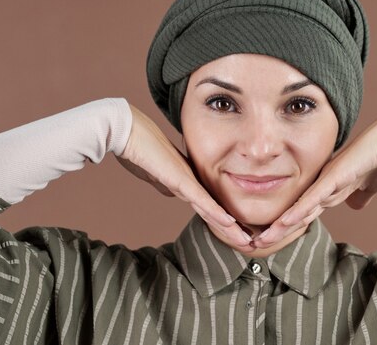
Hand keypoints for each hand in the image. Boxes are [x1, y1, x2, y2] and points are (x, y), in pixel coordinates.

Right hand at [116, 104, 253, 251]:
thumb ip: (164, 181)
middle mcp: (191, 182)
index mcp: (186, 181)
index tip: (235, 233)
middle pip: (215, 210)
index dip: (221, 221)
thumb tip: (170, 190)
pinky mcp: (180, 181)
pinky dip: (216, 213)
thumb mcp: (153, 173)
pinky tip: (230, 224)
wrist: (128, 132)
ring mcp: (187, 181)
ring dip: (230, 228)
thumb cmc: (137, 149)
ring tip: (246, 241)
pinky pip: (202, 200)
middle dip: (231, 229)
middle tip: (248, 242)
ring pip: (213, 210)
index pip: (207, 206)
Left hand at [253, 108, 376, 248]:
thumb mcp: (371, 184)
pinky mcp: (334, 177)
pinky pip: (313, 198)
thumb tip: (355, 206)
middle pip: (297, 213)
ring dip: (280, 227)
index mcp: (331, 187)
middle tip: (257, 244)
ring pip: (299, 209)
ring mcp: (327, 180)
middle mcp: (324, 184)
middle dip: (278, 231)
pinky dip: (298, 212)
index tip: (276, 239)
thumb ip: (361, 195)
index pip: (307, 212)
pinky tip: (283, 223)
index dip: (291, 227)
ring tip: (261, 241)